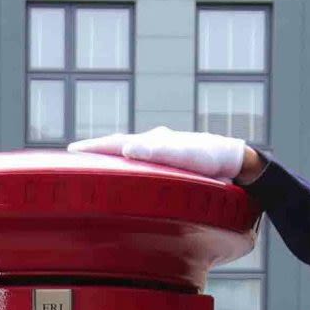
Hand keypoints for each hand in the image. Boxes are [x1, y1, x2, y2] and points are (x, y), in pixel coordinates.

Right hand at [68, 126, 249, 181]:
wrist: (237, 161)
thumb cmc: (212, 159)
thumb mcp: (185, 155)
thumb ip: (157, 151)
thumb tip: (125, 150)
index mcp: (154, 141)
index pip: (116, 143)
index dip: (93, 148)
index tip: (71, 152)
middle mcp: (156, 143)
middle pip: (120, 145)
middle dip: (97, 150)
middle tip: (74, 154)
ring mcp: (164, 151)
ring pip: (131, 152)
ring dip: (113, 155)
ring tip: (95, 161)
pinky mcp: (172, 162)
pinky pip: (144, 161)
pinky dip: (130, 163)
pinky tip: (129, 168)